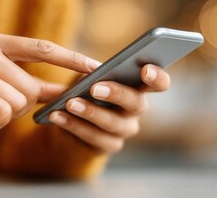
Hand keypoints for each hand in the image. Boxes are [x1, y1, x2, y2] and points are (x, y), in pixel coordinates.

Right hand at [0, 33, 101, 128]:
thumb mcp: (5, 81)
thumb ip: (35, 84)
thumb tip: (70, 92)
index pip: (42, 49)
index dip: (70, 59)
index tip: (96, 66)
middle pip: (29, 88)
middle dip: (19, 104)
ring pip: (16, 103)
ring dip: (6, 114)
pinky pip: (1, 112)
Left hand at [48, 64, 170, 153]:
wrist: (71, 118)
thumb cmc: (86, 89)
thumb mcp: (91, 76)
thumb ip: (98, 71)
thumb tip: (93, 70)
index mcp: (138, 87)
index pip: (159, 83)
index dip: (157, 77)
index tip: (145, 70)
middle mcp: (136, 109)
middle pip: (136, 103)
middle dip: (116, 94)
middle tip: (95, 88)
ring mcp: (124, 129)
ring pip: (112, 123)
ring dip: (90, 112)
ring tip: (69, 103)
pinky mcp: (108, 145)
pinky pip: (92, 137)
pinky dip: (73, 125)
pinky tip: (57, 116)